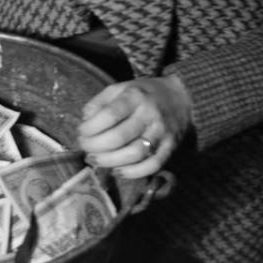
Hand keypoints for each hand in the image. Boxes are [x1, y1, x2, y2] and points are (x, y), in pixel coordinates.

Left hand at [77, 75, 191, 178]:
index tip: (81, 132)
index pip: (109, 115)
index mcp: (135, 97)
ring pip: (134, 155)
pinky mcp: (170, 148)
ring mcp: (162, 133)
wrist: (181, 98)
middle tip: (85, 148)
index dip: (90, 128)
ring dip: (109, 161)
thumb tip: (84, 122)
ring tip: (96, 159)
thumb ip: (98, 103)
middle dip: (95, 146)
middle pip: (118, 138)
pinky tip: (117, 170)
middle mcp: (150, 115)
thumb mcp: (118, 89)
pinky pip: (151, 166)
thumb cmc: (141, 95)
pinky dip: (131, 172)